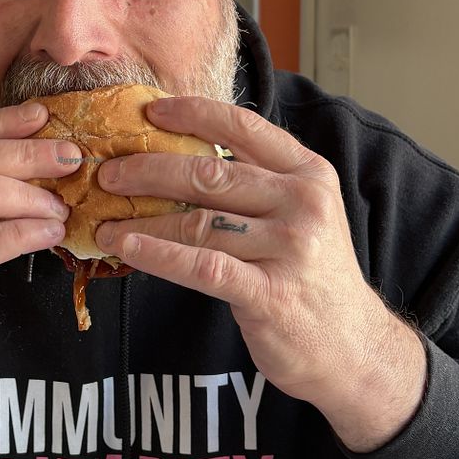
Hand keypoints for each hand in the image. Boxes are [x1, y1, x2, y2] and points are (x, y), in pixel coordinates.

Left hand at [94, 96, 425, 450]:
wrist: (352, 347)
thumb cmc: (311, 276)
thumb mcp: (302, 214)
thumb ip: (257, 183)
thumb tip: (180, 156)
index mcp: (308, 174)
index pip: (243, 126)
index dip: (191, 114)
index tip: (149, 112)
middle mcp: (302, 204)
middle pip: (211, 173)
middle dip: (149, 169)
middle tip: (107, 173)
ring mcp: (289, 249)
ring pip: (199, 222)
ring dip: (142, 218)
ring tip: (105, 220)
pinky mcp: (270, 294)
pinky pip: (201, 266)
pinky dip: (158, 254)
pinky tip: (127, 247)